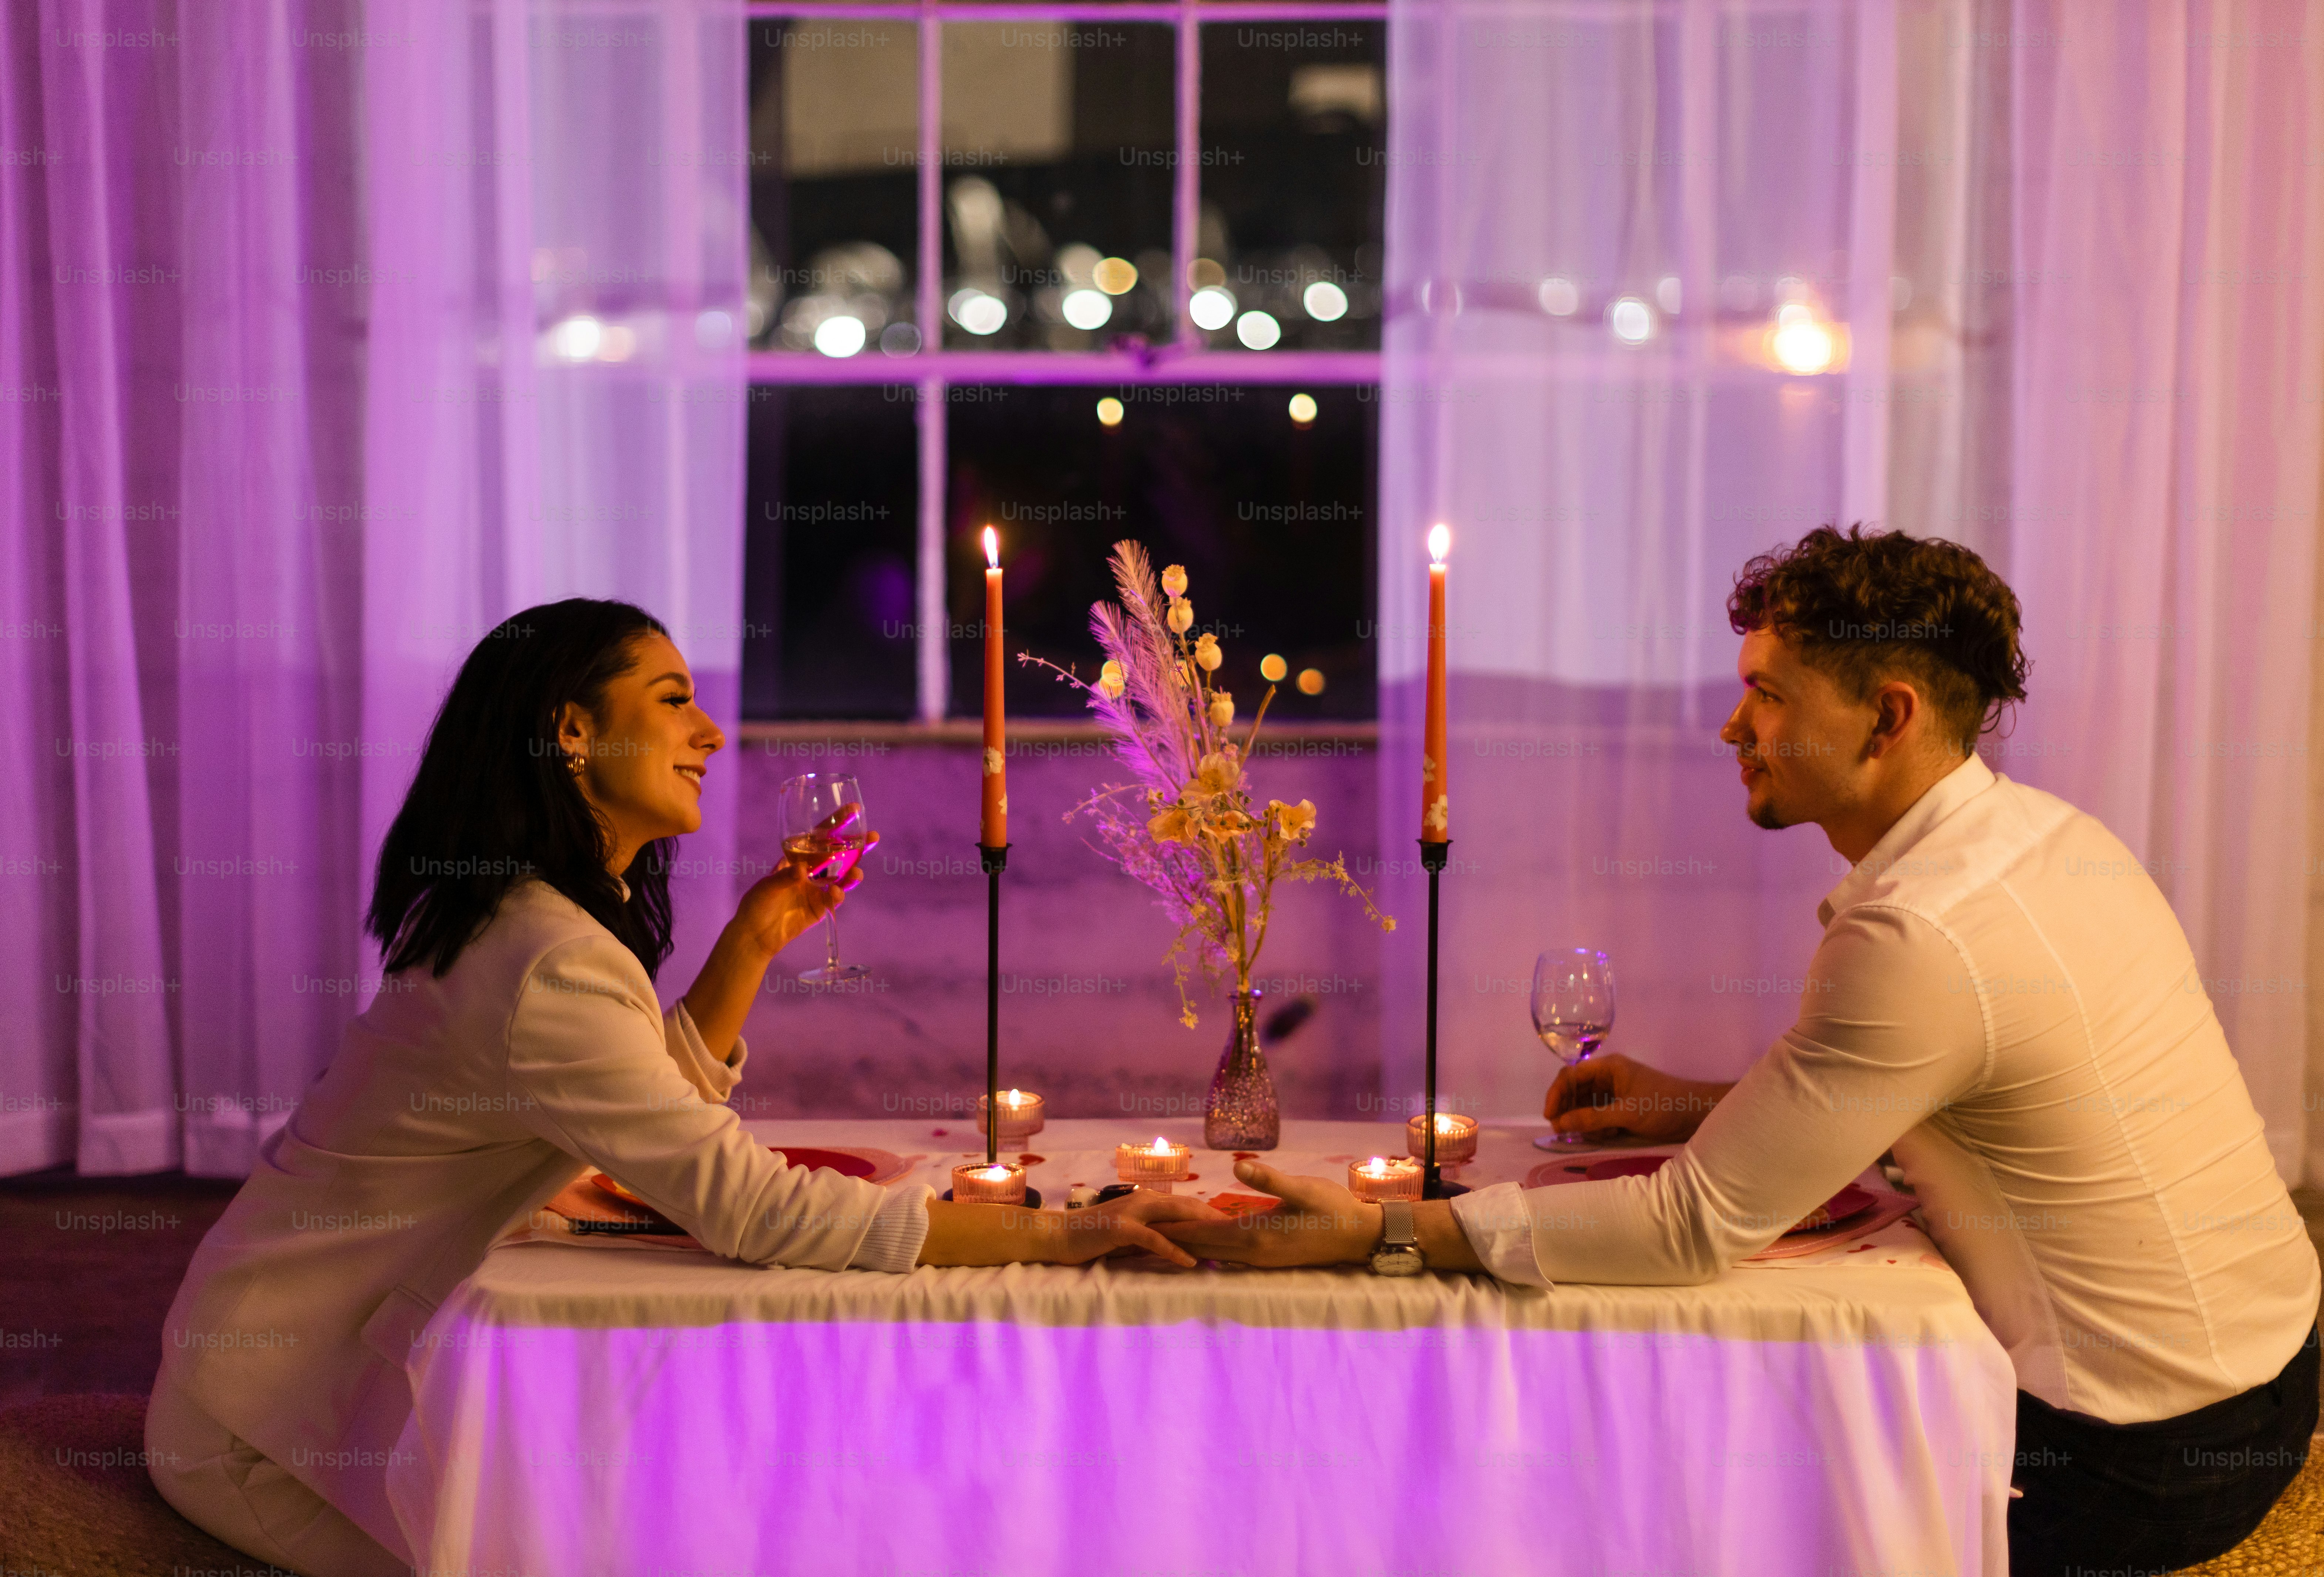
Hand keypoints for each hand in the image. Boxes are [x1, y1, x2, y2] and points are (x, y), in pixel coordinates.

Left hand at [727, 830, 878, 959]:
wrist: (754, 934)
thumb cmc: (757, 903)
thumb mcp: (768, 885)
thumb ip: (786, 876)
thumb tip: (803, 870)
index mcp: (798, 857)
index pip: (820, 835)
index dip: (837, 822)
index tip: (853, 809)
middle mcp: (811, 871)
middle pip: (839, 854)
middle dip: (858, 845)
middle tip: (874, 836)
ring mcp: (817, 889)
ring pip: (842, 877)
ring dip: (852, 873)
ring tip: (857, 873)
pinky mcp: (820, 908)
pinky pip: (834, 899)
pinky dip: (837, 895)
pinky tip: (836, 892)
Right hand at [1041, 1190, 1228, 1268]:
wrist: (1060, 1235)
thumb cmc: (1095, 1236)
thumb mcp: (1129, 1233)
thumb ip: (1152, 1233)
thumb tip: (1179, 1243)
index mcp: (1147, 1201)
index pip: (1186, 1204)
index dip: (1211, 1213)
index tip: (1234, 1225)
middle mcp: (1143, 1200)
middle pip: (1188, 1206)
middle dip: (1215, 1219)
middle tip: (1241, 1233)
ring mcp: (1132, 1212)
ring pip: (1175, 1218)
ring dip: (1202, 1232)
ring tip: (1226, 1245)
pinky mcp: (1122, 1229)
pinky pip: (1154, 1239)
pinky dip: (1174, 1250)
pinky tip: (1191, 1261)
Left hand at [1151, 1161, 1380, 1267]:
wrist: (1360, 1235)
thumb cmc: (1333, 1207)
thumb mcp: (1303, 1188)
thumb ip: (1270, 1179)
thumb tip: (1238, 1166)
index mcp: (1256, 1234)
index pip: (1205, 1232)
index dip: (1177, 1227)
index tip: (1150, 1224)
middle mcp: (1254, 1253)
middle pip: (1204, 1249)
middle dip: (1175, 1240)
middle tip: (1144, 1234)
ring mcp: (1262, 1259)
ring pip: (1215, 1255)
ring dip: (1191, 1247)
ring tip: (1164, 1239)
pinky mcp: (1270, 1259)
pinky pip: (1230, 1257)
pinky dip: (1210, 1250)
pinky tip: (1203, 1245)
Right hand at [1545, 1052, 1727, 1142]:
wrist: (1699, 1114)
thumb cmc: (1664, 1106)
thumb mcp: (1626, 1114)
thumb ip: (1592, 1118)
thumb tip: (1559, 1124)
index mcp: (1609, 1067)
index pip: (1571, 1074)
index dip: (1556, 1094)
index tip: (1550, 1117)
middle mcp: (1609, 1076)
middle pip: (1576, 1089)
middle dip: (1567, 1110)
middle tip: (1562, 1130)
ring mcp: (1617, 1091)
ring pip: (1586, 1104)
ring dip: (1583, 1120)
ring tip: (1589, 1135)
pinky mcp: (1624, 1105)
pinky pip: (1600, 1113)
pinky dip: (1597, 1125)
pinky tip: (1605, 1135)